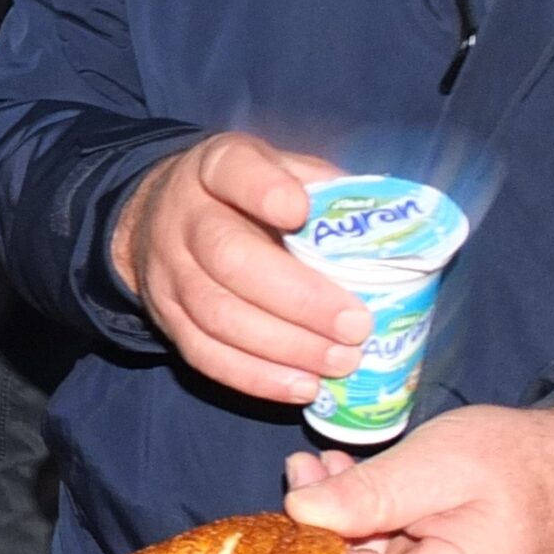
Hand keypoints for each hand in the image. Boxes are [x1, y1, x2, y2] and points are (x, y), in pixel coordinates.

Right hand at [109, 133, 366, 402]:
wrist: (161, 218)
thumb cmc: (247, 196)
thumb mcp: (283, 171)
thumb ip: (326, 191)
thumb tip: (391, 229)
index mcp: (218, 167)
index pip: (234, 170)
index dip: (263, 190)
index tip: (299, 210)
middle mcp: (184, 217)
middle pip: (228, 257)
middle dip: (297, 299)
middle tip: (356, 326)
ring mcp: (169, 272)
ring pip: (217, 315)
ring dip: (284, 347)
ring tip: (341, 362)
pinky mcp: (165, 319)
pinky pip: (204, 355)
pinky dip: (256, 377)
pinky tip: (303, 386)